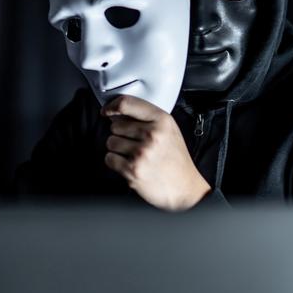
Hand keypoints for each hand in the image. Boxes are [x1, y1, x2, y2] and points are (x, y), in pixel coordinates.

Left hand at [101, 94, 211, 210]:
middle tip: (136, 144)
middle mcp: (153, 134)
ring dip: (118, 150)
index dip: (112, 106)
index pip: (127, 103)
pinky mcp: (133, 169)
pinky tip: (130, 165)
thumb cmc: (174, 159)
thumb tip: (116, 112)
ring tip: (135, 156)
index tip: (107, 111)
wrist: (184, 188)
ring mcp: (142, 152)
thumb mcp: (167, 130)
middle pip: (115, 125)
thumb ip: (145, 117)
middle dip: (121, 135)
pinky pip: (109, 158)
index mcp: (162, 120)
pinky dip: (116, 163)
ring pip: (111, 142)